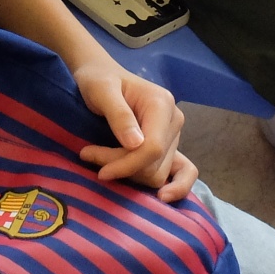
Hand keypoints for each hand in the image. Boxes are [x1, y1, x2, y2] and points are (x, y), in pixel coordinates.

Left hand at [70, 58, 196, 200]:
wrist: (101, 75)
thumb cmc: (98, 80)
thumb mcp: (101, 90)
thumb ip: (118, 115)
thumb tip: (136, 145)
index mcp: (162, 104)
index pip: (152, 148)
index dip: (127, 165)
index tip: (101, 171)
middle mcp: (174, 120)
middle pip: (154, 163)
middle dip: (122, 167)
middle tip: (91, 156)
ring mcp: (174, 135)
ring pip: (158, 172)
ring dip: (130, 173)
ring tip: (102, 161)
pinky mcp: (170, 146)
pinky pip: (183, 172)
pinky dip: (175, 186)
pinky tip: (162, 198)